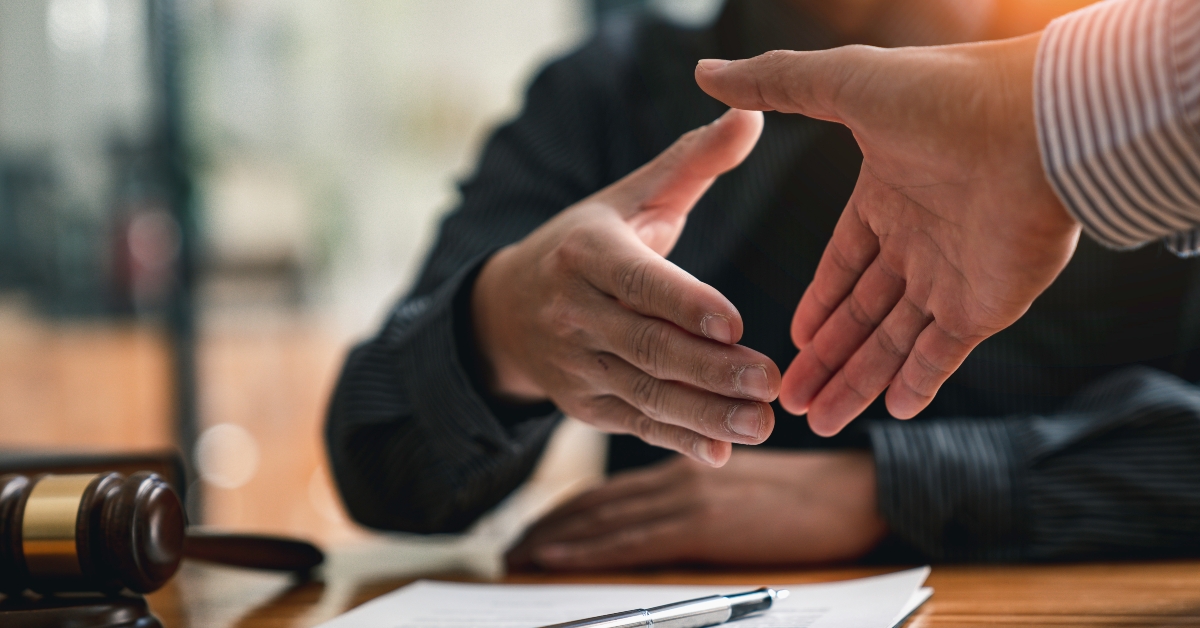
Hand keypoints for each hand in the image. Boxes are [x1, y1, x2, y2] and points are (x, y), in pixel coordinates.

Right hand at [472, 109, 778, 465]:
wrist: (508, 309)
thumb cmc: (588, 244)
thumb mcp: (630, 197)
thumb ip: (692, 162)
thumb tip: (753, 114)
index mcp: (587, 253)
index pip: (639, 282)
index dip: (684, 304)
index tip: (734, 324)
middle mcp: (574, 312)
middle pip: (647, 346)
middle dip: (710, 370)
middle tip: (770, 381)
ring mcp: (577, 364)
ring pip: (645, 394)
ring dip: (704, 414)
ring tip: (761, 423)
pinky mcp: (585, 405)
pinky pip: (635, 425)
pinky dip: (677, 441)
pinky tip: (721, 452)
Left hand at [506, 450, 885, 570]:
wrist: (853, 492)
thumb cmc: (807, 496)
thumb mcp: (742, 487)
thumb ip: (699, 495)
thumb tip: (662, 520)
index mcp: (685, 467)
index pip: (611, 491)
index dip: (567, 511)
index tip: (535, 531)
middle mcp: (677, 478)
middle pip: (596, 505)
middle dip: (549, 527)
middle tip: (511, 548)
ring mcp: (687, 499)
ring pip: (603, 520)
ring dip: (556, 540)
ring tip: (519, 556)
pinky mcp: (703, 524)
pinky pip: (632, 540)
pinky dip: (589, 549)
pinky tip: (559, 556)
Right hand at [695, 34, 1080, 434]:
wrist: (1038, 123)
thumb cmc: (945, 95)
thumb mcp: (845, 85)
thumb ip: (777, 84)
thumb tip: (706, 73)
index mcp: (886, 197)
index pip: (843, 265)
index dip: (817, 303)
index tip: (791, 340)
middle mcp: (919, 241)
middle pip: (861, 314)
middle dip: (824, 358)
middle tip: (786, 400)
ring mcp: (954, 275)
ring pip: (895, 342)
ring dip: (857, 381)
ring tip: (817, 421)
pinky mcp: (988, 304)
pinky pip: (945, 354)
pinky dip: (919, 383)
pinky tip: (889, 412)